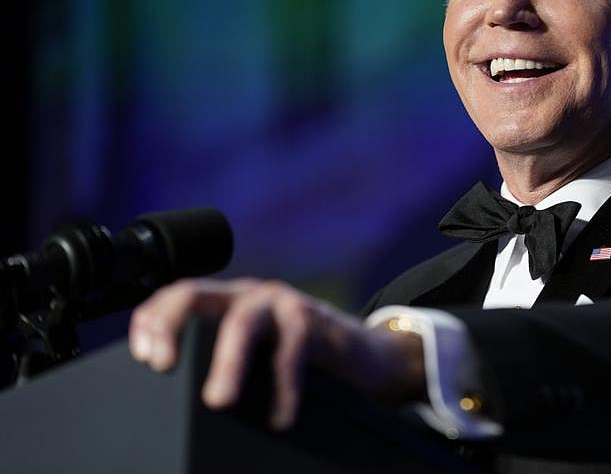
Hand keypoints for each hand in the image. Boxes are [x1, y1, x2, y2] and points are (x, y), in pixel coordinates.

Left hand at [129, 278, 425, 429]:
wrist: (366, 356)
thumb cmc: (301, 362)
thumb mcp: (253, 357)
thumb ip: (221, 361)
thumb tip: (171, 405)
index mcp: (224, 303)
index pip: (174, 297)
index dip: (151, 320)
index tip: (141, 357)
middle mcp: (247, 295)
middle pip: (195, 295)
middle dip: (171, 326)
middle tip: (160, 366)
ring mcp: (280, 303)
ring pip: (242, 324)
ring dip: (227, 363)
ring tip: (217, 401)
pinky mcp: (313, 320)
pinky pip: (292, 351)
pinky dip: (284, 387)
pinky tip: (280, 417)